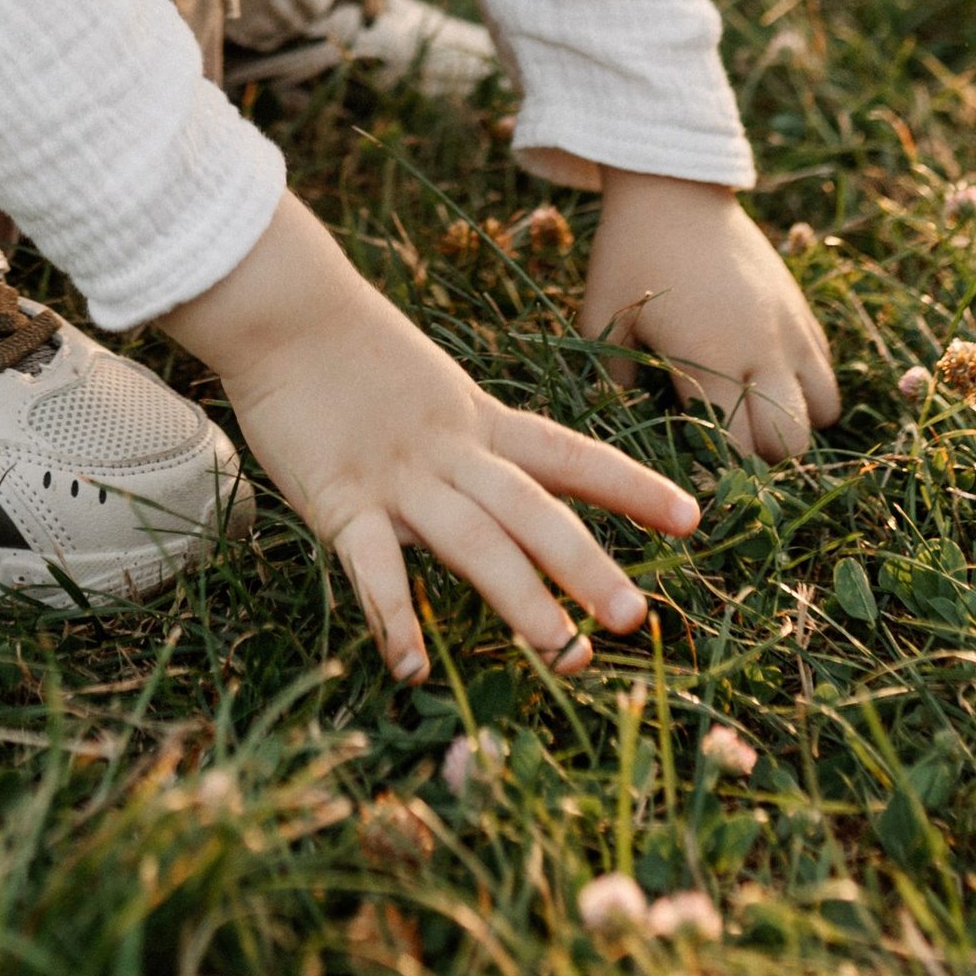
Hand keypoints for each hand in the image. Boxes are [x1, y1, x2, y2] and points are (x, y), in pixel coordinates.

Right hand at [166, 194, 698, 682]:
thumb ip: (463, 440)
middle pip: (532, 511)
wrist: (282, 307)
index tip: (692, 519)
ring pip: (473, 542)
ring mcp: (398, 476)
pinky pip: (374, 565)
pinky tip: (412, 668)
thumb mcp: (428, 389)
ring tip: (565, 656)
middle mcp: (451, 451)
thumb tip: (503, 487)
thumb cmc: (349, 351)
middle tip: (635, 619)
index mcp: (478, 421)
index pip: (569, 455)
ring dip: (521, 600)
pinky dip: (394, 616)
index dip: (631, 487)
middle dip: (586, 565)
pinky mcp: (340, 497)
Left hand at [582, 172, 838, 461]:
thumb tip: (626, 424)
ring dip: (794, 419)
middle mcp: (761, 350)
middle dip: (765, 454)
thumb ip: (613, 380)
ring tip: (754, 405)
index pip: (739, 450)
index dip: (720, 469)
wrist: (671, 184)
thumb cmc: (627, 253)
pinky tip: (767, 370)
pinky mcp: (801, 307)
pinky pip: (826, 368)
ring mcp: (789, 327)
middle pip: (794, 443)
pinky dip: (806, 383)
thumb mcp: (602, 318)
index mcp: (710, 359)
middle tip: (728, 435)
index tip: (697, 462)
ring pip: (825, 410)